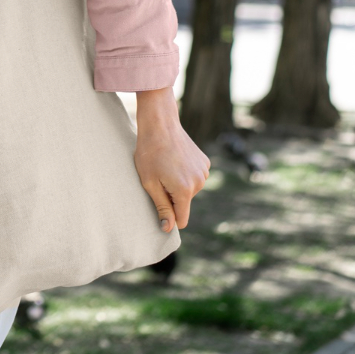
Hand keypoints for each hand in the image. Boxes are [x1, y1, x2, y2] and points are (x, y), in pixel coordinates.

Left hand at [133, 88, 209, 232]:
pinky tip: (174, 160)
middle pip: (184, 202)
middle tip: (157, 178)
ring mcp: (204, 171)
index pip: (182, 218)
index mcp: (184, 190)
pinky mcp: (205, 162)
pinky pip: (194, 177)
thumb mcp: (149, 183)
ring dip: (178, 184)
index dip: (170, 218)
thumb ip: (161, 207)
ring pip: (190, 189)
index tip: (159, 210)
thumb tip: (168, 228)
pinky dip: (185, 173)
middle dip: (171, 196)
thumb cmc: (149, 154)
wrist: (160, 125)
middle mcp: (199, 183)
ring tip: (165, 167)